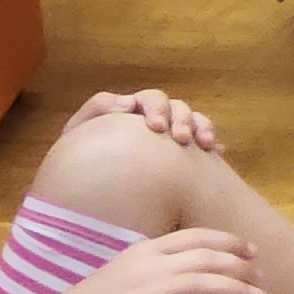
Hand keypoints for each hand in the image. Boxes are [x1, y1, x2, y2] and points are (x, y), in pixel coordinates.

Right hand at [0, 225, 259, 293]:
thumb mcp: (120, 278)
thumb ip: (149, 270)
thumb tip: (181, 273)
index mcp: (142, 250)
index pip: (196, 237)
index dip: (228, 242)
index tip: (252, 250)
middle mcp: (146, 263)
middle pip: (206, 257)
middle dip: (240, 265)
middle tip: (263, 276)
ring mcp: (141, 289)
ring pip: (201, 282)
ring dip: (235, 289)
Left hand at [62, 87, 220, 152]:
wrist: (89, 193)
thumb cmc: (82, 160)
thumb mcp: (77, 133)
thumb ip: (96, 109)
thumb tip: (127, 102)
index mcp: (130, 112)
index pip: (148, 100)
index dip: (153, 108)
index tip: (154, 126)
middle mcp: (153, 119)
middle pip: (174, 106)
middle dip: (179, 118)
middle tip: (179, 137)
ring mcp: (170, 135)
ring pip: (193, 118)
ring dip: (200, 126)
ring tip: (202, 143)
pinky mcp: (184, 154)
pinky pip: (203, 140)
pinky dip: (211, 142)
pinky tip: (216, 153)